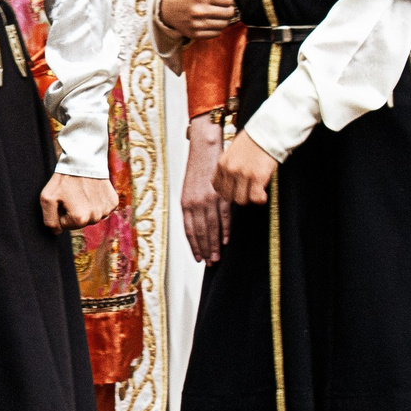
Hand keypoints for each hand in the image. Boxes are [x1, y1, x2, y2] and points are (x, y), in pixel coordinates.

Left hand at [39, 171, 115, 230]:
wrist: (83, 159)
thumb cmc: (64, 179)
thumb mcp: (47, 198)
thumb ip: (49, 220)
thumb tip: (56, 232)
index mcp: (79, 219)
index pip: (65, 225)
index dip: (60, 212)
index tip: (62, 199)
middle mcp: (95, 218)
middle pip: (79, 222)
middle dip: (73, 211)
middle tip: (71, 194)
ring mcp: (106, 210)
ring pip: (91, 216)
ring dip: (85, 207)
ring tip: (82, 191)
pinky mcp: (113, 202)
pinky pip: (102, 209)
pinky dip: (97, 202)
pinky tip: (92, 191)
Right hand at [156, 0, 238, 37]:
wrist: (167, 7)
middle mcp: (199, 10)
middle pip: (229, 12)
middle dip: (226, 8)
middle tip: (216, 5)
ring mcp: (196, 24)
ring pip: (224, 24)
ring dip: (221, 18)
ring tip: (212, 13)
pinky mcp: (195, 34)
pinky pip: (216, 33)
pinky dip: (215, 28)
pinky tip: (207, 21)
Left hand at [181, 113, 228, 261]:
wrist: (204, 147)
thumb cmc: (197, 168)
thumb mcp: (188, 189)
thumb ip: (191, 207)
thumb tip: (197, 226)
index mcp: (185, 203)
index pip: (189, 231)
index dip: (194, 246)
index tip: (198, 258)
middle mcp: (195, 203)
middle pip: (200, 232)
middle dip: (205, 250)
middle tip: (210, 263)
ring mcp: (209, 199)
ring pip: (212, 228)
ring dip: (214, 245)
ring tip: (217, 257)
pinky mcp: (221, 194)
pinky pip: (224, 217)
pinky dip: (225, 230)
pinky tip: (226, 241)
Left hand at [215, 131, 279, 204]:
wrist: (268, 131)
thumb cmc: (253, 141)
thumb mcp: (233, 152)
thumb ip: (230, 166)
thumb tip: (232, 184)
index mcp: (222, 163)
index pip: (217, 187)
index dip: (227, 191)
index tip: (236, 190)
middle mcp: (230, 169)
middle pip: (228, 196)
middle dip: (238, 196)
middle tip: (248, 192)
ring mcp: (243, 174)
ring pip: (241, 199)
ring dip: (249, 198)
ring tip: (256, 192)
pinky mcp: (257, 176)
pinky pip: (255, 197)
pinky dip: (260, 199)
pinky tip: (263, 195)